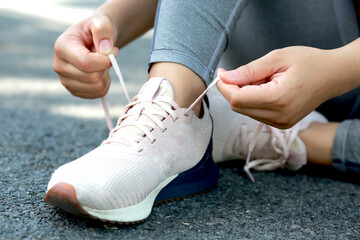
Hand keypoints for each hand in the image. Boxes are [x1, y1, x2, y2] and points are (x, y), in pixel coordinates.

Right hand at [53, 13, 118, 97]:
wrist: (93, 39)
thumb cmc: (97, 30)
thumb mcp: (101, 22)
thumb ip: (103, 30)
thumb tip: (105, 49)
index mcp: (62, 47)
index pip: (86, 63)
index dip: (105, 61)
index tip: (114, 51)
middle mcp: (59, 66)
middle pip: (93, 77)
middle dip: (106, 67)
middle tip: (106, 56)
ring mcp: (65, 81)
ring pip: (97, 87)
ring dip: (106, 76)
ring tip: (102, 63)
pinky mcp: (75, 90)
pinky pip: (98, 94)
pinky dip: (105, 84)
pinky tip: (100, 72)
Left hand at [217, 46, 340, 127]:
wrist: (332, 76)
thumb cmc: (308, 62)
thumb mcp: (277, 58)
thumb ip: (248, 70)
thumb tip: (224, 77)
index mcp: (278, 99)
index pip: (237, 99)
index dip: (224, 86)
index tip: (222, 73)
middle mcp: (279, 116)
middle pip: (238, 107)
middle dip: (233, 90)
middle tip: (242, 73)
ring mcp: (281, 123)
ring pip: (244, 111)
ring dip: (244, 95)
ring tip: (262, 80)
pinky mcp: (281, 125)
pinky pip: (255, 114)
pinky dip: (253, 101)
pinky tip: (265, 89)